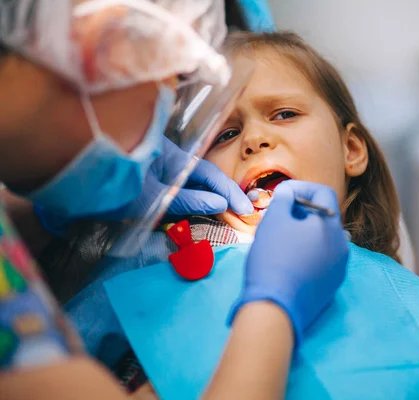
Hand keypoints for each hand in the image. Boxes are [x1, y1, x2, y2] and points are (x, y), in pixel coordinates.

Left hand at [35, 138, 252, 234]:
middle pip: (202, 180)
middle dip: (223, 197)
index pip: (208, 174)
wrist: (70, 178)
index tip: (246, 209)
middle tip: (243, 216)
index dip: (229, 192)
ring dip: (207, 204)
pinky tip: (196, 220)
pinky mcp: (146, 190)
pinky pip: (175, 197)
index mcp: (170, 157)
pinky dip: (188, 208)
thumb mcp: (152, 194)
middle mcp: (165, 163)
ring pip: (189, 189)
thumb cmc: (109, 183)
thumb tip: (220, 203)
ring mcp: (156, 176)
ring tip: (226, 220)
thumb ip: (187, 199)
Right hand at [227, 181, 348, 346]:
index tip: (283, 194)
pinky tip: (289, 260)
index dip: (302, 188)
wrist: (275, 308)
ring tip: (282, 238)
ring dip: (305, 233)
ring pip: (324, 239)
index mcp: (330, 225)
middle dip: (302, 211)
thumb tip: (289, 193)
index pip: (323, 194)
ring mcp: (339, 267)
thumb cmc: (272, 259)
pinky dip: (309, 252)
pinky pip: (323, 259)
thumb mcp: (273, 221)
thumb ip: (283, 199)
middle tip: (279, 215)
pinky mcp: (332, 284)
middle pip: (325, 217)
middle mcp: (342, 244)